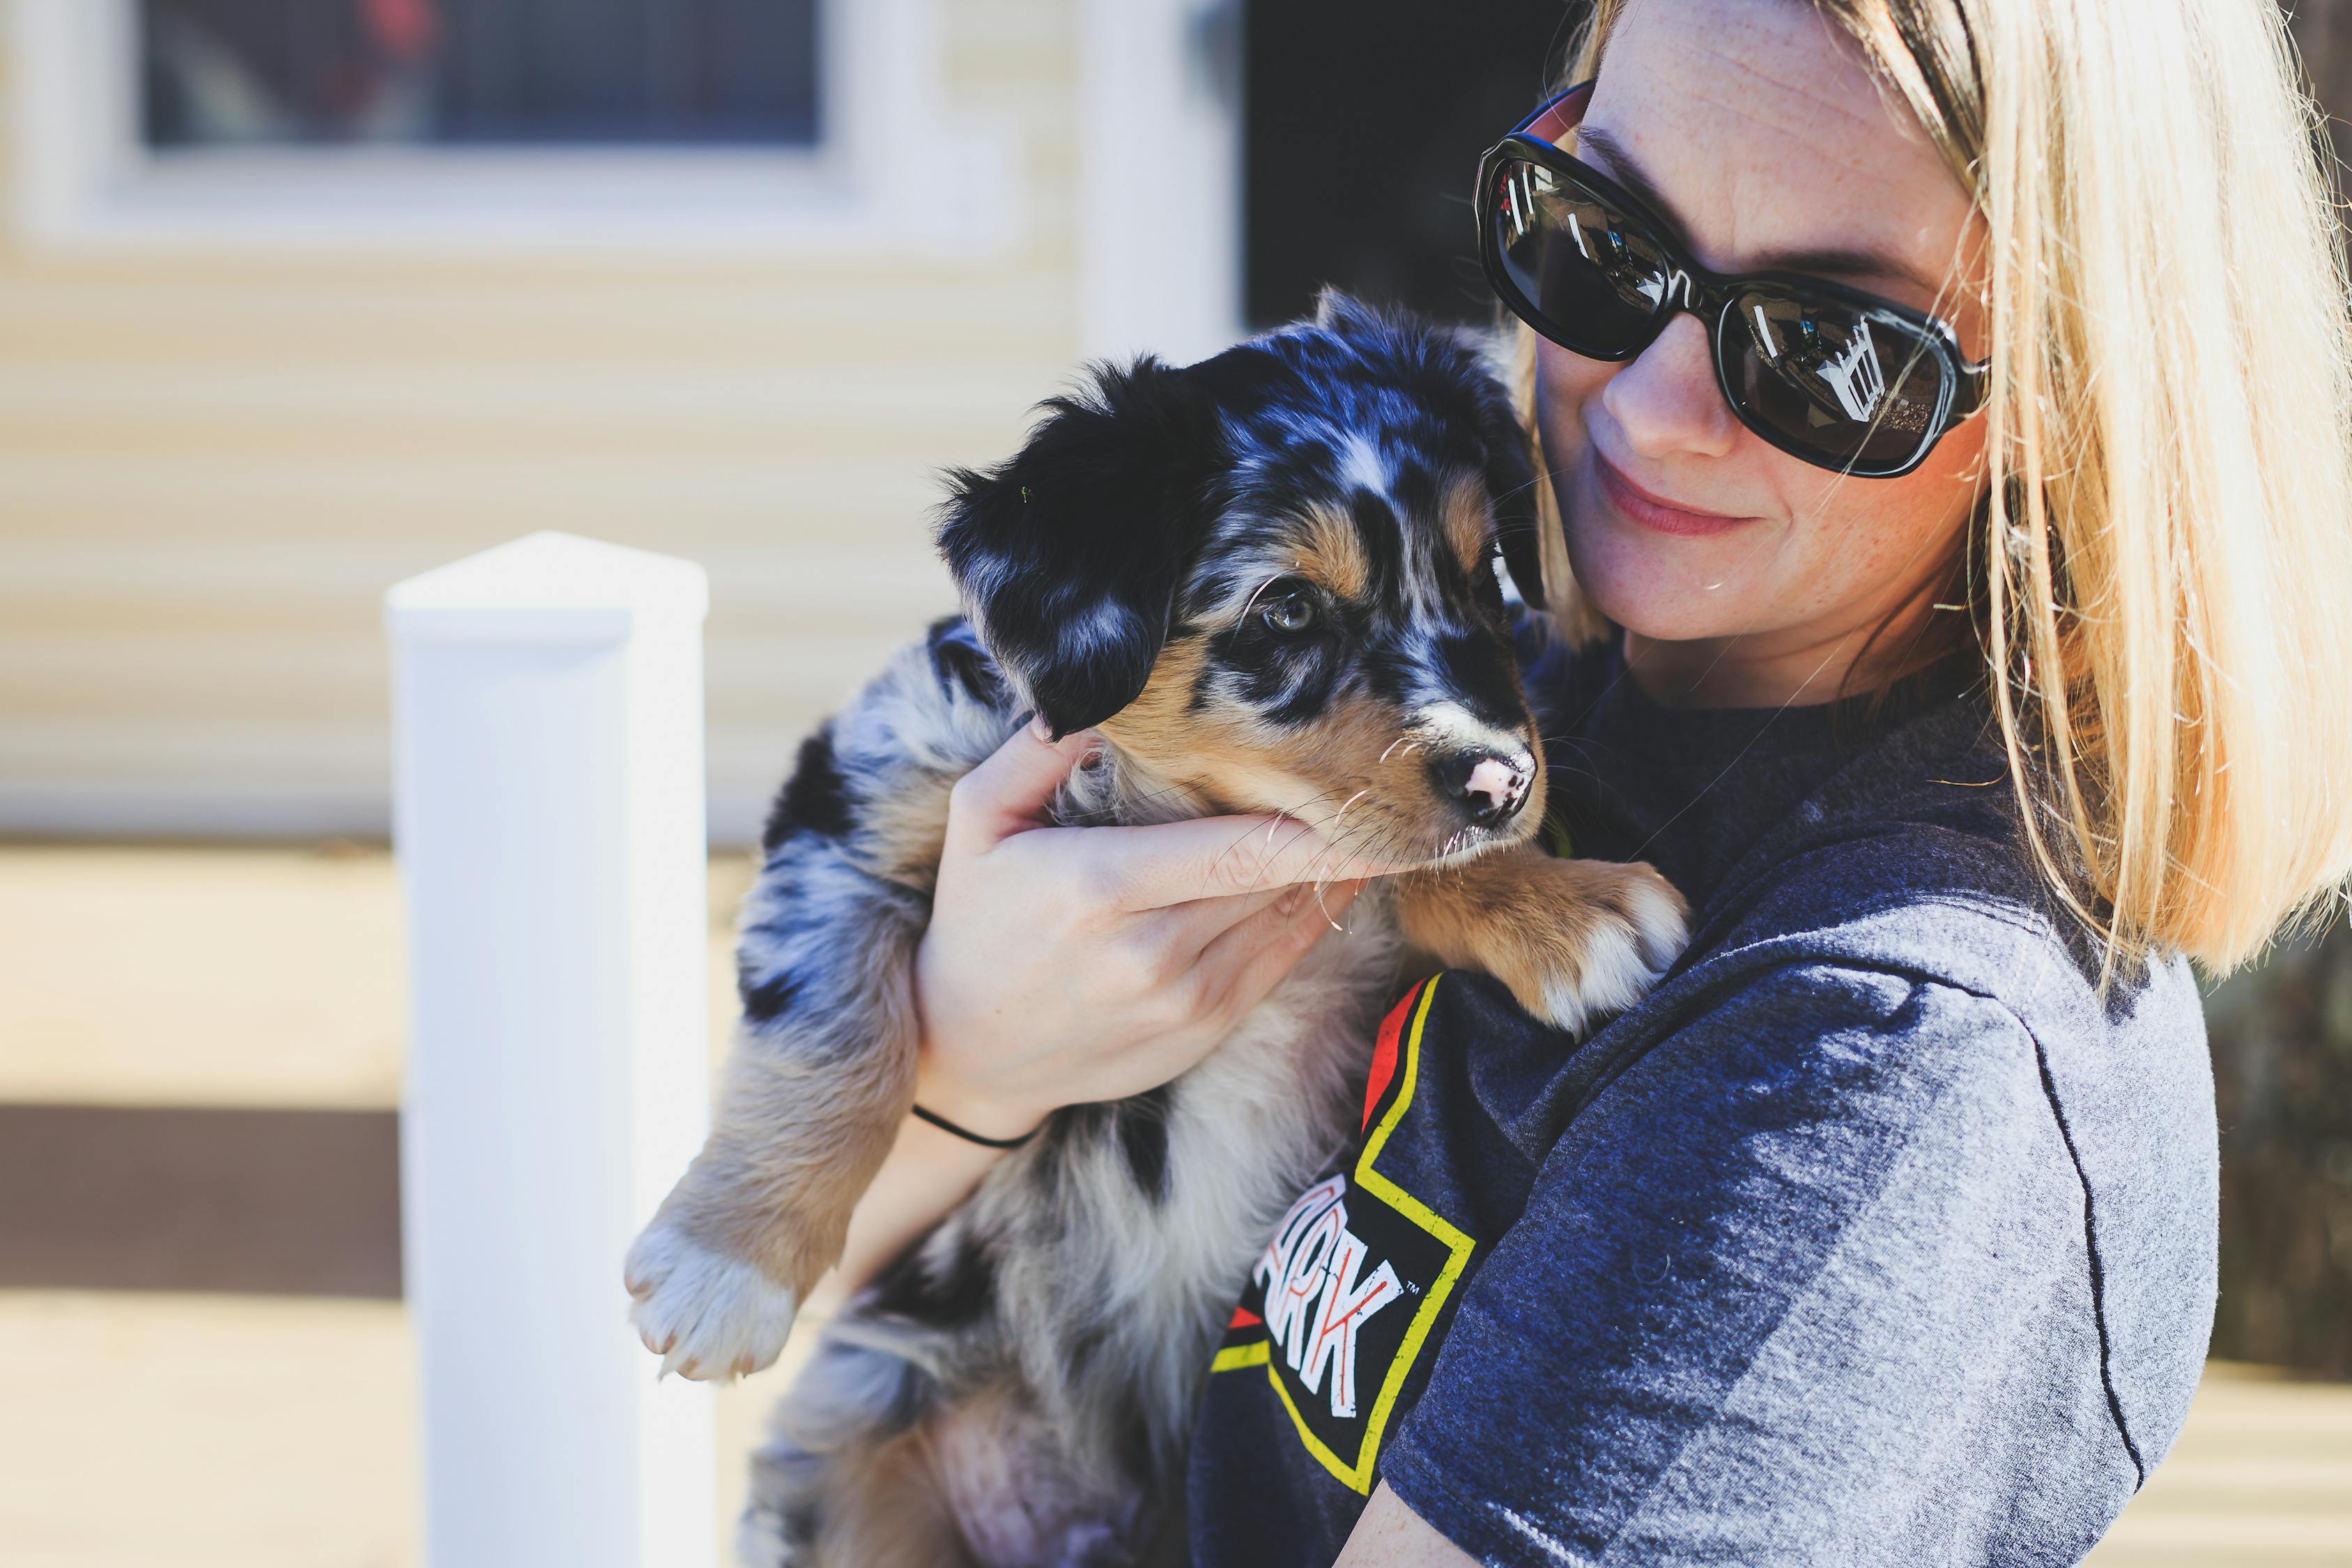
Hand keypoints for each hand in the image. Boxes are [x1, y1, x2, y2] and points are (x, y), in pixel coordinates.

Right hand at [913, 717, 1374, 1138]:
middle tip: (1373, 783)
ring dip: (1329, 871)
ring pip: (1288, 918)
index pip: (1238, 848)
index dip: (1315, 822)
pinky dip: (1310, 914)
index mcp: (1100, 888)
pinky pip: (1281, 961)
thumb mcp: (979, 820)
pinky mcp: (1204, 1031)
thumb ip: (1035, 752)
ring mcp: (1184, 1002)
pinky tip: (1328, 874)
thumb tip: (1100, 694)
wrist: (970, 1051)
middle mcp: (1152, 953)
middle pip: (1276, 878)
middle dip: (1331, 832)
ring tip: (1359, 819)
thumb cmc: (978, 918)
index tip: (1367, 785)